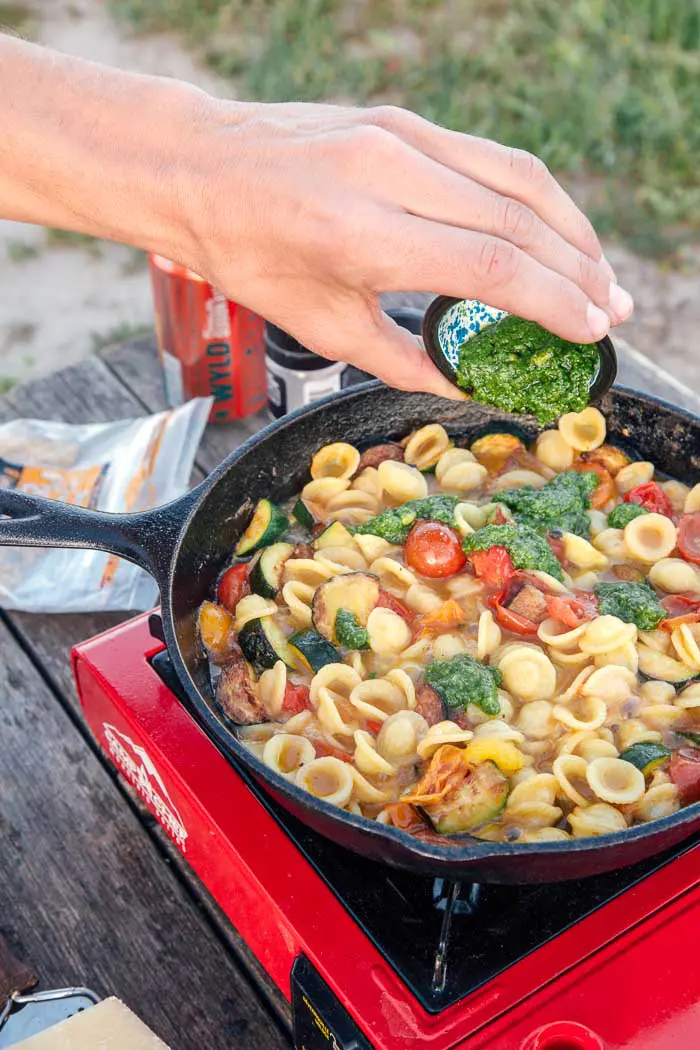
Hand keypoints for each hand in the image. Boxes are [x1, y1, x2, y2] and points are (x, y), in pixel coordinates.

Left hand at [181, 100, 632, 398]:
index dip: (553, 302)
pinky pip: (490, 158)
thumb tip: (462, 386)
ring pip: (518, 178)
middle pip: (518, 220)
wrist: (198, 168)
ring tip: (599, 275)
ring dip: (570, 229)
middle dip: (579, 271)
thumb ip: (399, 359)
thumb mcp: (317, 324)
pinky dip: (534, 198)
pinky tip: (552, 230)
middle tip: (615, 312)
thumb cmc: (247, 254)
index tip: (591, 331)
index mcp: (362, 235)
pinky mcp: (403, 121)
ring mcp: (399, 136)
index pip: (491, 266)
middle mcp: (390, 173)